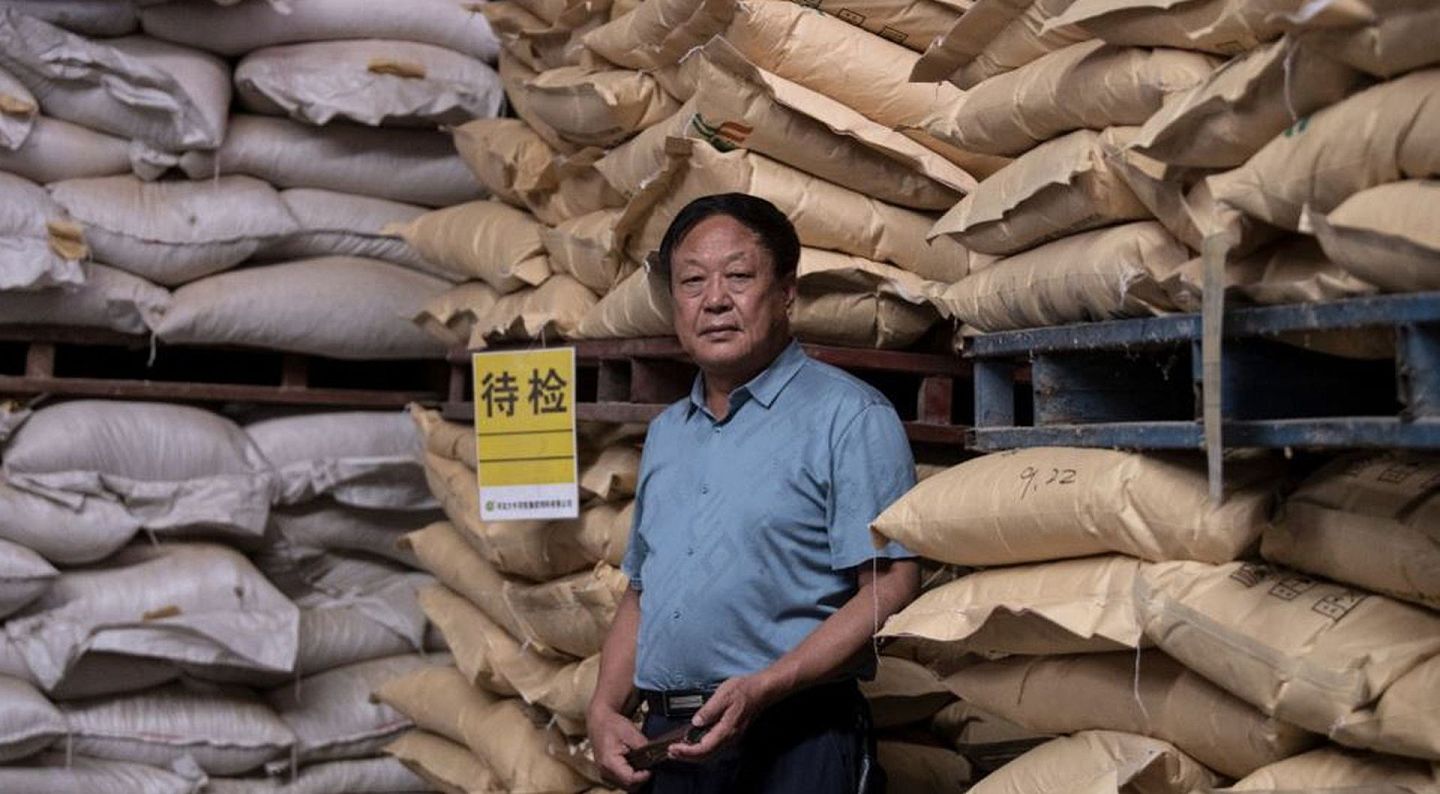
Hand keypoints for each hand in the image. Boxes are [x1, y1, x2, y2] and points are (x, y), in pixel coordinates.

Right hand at [588, 706, 651, 789]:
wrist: (599, 721)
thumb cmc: (612, 725)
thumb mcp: (630, 731)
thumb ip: (643, 745)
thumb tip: (655, 756)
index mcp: (609, 762)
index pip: (630, 779)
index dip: (644, 776)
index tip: (652, 768)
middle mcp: (605, 772)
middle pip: (629, 786)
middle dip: (642, 778)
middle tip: (650, 766)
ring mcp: (605, 774)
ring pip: (627, 786)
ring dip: (637, 778)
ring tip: (643, 764)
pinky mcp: (608, 773)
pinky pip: (623, 781)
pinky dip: (631, 776)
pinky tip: (636, 765)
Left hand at [668, 672, 783, 762]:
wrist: (761, 690)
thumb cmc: (744, 690)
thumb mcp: (723, 695)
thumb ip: (709, 710)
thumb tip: (696, 722)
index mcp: (726, 729)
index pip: (703, 748)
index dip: (687, 752)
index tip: (674, 749)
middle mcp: (728, 737)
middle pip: (705, 755)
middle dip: (686, 757)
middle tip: (671, 752)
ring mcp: (730, 737)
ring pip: (709, 753)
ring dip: (692, 754)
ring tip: (678, 750)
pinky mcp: (730, 733)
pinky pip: (713, 747)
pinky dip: (700, 749)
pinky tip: (693, 742)